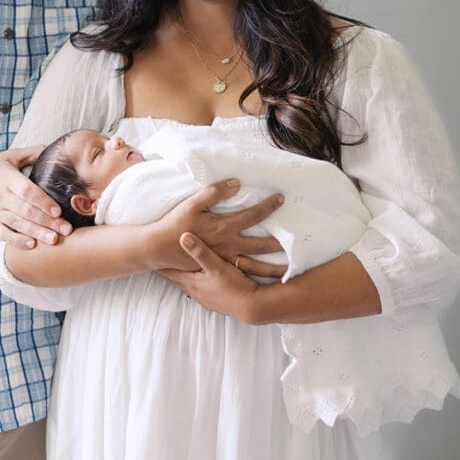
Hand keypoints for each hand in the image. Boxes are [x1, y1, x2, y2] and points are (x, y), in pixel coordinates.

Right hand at [0, 146, 71, 247]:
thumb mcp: (7, 157)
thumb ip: (30, 154)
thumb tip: (52, 150)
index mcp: (6, 177)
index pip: (27, 191)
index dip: (43, 201)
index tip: (58, 210)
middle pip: (26, 210)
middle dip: (48, 221)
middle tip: (66, 229)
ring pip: (17, 224)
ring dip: (37, 233)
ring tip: (54, 240)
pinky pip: (3, 234)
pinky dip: (17, 241)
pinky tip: (32, 245)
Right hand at [147, 180, 285, 273]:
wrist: (160, 248)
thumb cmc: (175, 223)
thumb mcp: (192, 203)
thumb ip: (213, 192)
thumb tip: (236, 183)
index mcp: (223, 227)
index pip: (252, 215)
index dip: (268, 206)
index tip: (282, 199)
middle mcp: (228, 245)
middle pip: (261, 244)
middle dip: (280, 240)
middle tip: (299, 237)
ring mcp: (225, 258)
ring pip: (256, 264)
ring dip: (274, 266)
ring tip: (293, 267)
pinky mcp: (220, 267)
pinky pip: (244, 272)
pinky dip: (259, 275)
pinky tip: (270, 277)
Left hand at [162, 233, 279, 322]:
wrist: (254, 307)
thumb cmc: (235, 286)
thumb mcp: (217, 266)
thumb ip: (200, 251)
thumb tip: (182, 236)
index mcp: (192, 282)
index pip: (170, 271)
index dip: (160, 263)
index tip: (148, 255)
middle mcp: (196, 292)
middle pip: (177, 278)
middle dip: (169, 268)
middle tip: (158, 260)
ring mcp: (205, 298)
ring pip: (189, 284)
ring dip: (183, 275)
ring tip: (176, 268)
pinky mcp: (216, 301)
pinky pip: (200, 289)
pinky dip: (196, 282)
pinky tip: (199, 280)